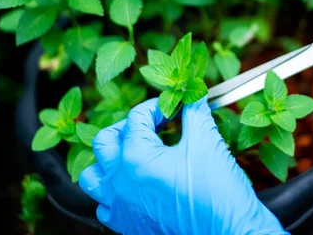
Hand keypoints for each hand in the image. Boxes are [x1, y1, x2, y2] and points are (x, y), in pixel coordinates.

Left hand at [79, 97, 287, 234]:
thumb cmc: (218, 191)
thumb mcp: (207, 143)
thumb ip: (195, 112)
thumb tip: (193, 92)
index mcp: (135, 157)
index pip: (137, 117)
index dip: (158, 106)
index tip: (176, 106)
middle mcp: (119, 182)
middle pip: (105, 141)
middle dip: (127, 127)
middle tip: (152, 125)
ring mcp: (120, 207)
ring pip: (94, 176)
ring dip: (110, 160)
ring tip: (134, 153)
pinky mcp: (127, 226)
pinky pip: (105, 205)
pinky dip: (115, 190)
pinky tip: (137, 185)